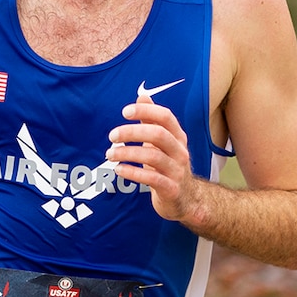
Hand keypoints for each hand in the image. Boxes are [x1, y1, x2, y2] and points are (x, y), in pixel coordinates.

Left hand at [106, 95, 201, 221]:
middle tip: (112, 135)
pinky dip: (132, 172)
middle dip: (132, 132)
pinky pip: (151, 179)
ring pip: (153, 157)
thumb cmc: (168, 166)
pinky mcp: (171, 189)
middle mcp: (180, 151)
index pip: (165, 117)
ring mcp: (177, 171)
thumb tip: (142, 96)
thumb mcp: (163, 143)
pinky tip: (118, 169)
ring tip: (110, 154)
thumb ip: (152, 121)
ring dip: (128, 153)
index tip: (125, 112)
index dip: (146, 111)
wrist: (185, 199)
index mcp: (178, 137)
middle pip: (158, 134)